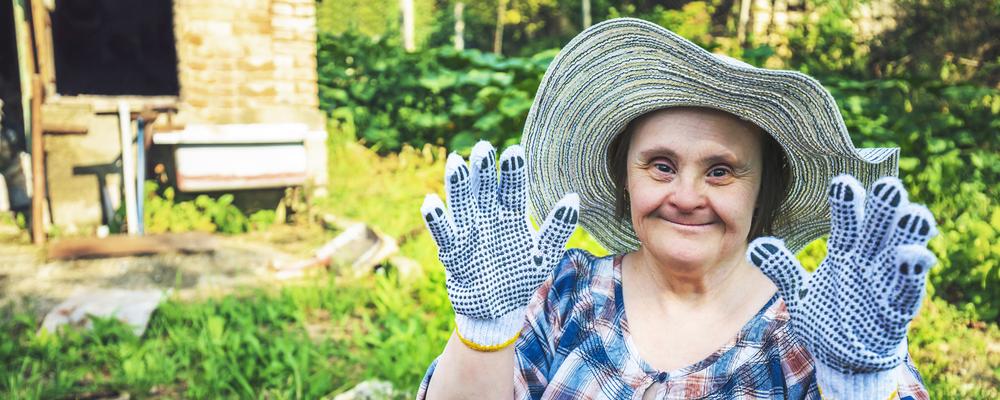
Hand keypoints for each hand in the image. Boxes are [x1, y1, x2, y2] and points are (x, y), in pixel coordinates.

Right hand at [422, 141, 578, 349]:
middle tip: (483, 147)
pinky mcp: (452, 251)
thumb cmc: (522, 278)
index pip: (512, 189)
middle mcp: (487, 218)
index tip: (513, 151)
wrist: (498, 310)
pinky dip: (436, 219)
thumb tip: (573, 197)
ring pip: (462, 204)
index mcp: (511, 215)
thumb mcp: (544, 254)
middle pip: (484, 189)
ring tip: (456, 162)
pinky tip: (431, 202)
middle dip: (483, 169)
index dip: (512, 171)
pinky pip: (443, 233)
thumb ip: (557, 228)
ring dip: (458, 185)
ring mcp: (468, 232)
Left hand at [747, 175, 936, 372]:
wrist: (846, 359)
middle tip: (889, 184)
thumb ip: (782, 269)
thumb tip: (755, 245)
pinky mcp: (898, 310)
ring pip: (901, 253)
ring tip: (913, 214)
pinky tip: (913, 256)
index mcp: (846, 253)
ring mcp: (886, 284)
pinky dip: (912, 274)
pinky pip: (908, 289)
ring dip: (908, 235)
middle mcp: (868, 262)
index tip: (843, 183)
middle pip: (878, 230)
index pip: (846, 223)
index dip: (846, 204)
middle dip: (884, 209)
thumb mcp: (800, 294)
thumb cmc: (828, 319)